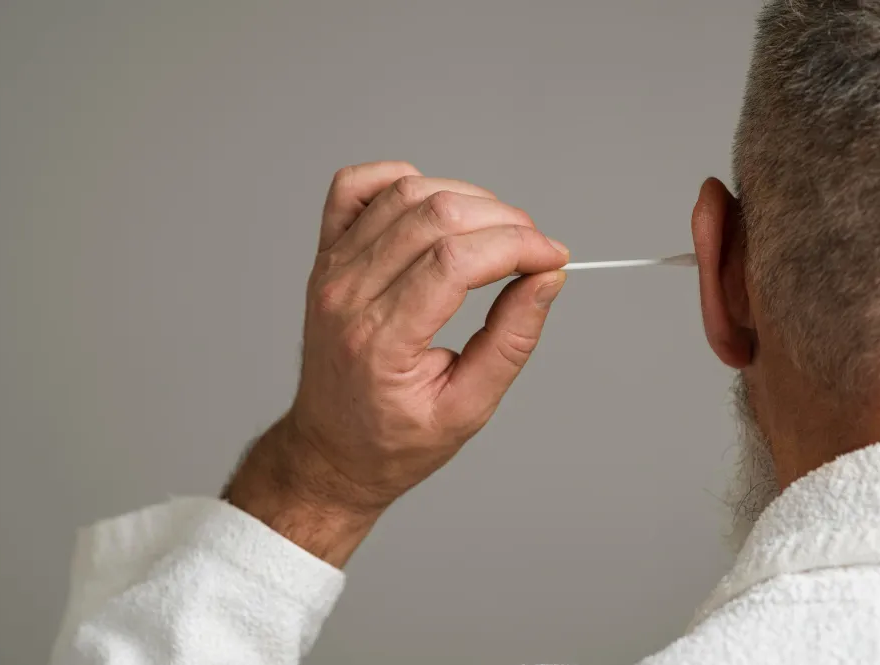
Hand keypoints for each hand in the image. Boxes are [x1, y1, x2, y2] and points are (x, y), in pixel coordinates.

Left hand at [225, 161, 568, 565]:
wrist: (331, 449)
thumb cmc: (393, 441)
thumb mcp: (467, 409)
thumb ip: (511, 342)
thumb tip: (547, 280)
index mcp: (381, 342)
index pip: (456, 261)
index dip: (518, 246)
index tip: (553, 258)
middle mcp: (348, 296)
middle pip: (434, 216)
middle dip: (503, 220)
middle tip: (535, 247)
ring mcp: (331, 271)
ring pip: (404, 192)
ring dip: (465, 196)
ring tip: (497, 231)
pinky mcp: (326, 257)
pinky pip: (354, 187)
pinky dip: (399, 179)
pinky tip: (433, 204)